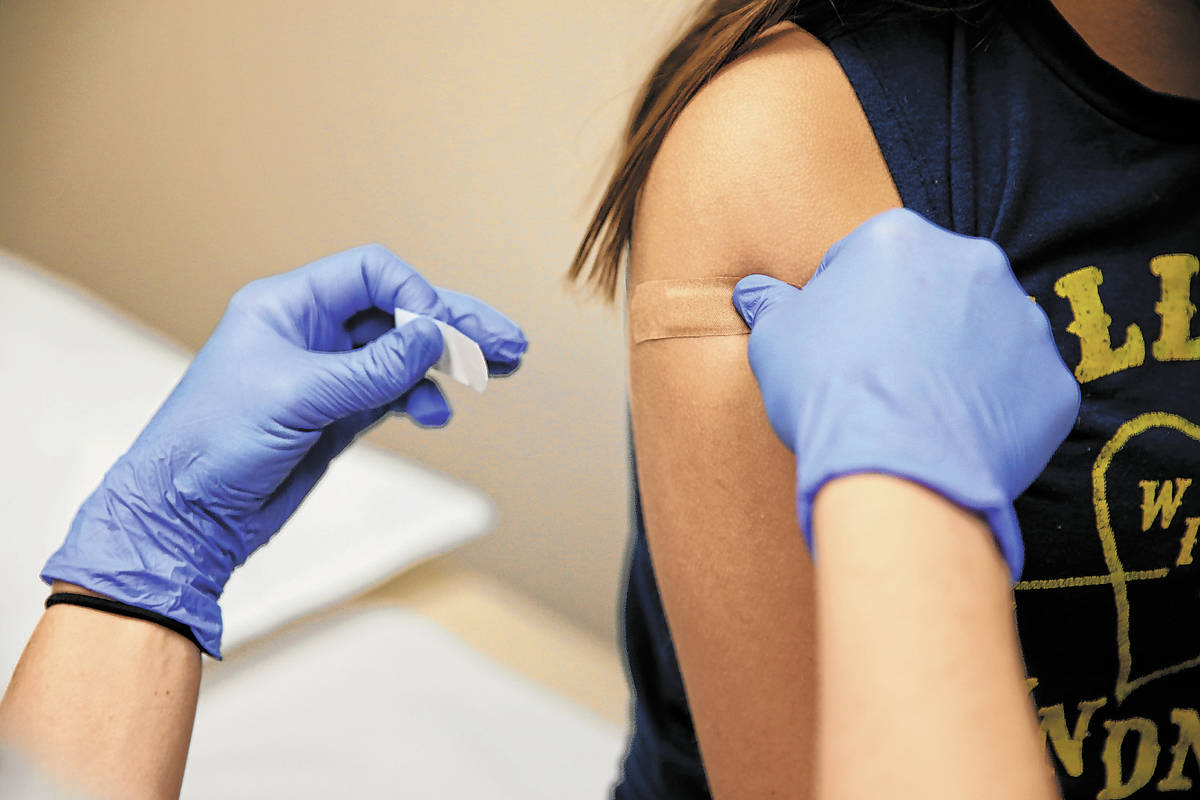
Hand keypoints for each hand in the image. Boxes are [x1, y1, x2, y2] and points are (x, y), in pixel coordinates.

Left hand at [41, 245, 527, 655]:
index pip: (373, 273)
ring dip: (450, 361)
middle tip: (510, 341)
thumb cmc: (214, 445)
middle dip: (456, 323)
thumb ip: (373, 367)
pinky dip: (422, 398)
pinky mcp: (337, 414)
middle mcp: (312, 331)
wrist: (186, 516)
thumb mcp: (298, 397)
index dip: (416, 295)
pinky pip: (395, 392)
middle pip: (400, 311)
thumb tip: (437, 335)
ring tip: (502, 369)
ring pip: (405, 353)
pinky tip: (437, 415)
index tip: (440, 333)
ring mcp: (328, 374)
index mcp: (289, 306)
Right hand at [731, 209, 1078, 577]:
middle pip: (933, 288)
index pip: (865, 260)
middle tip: (877, 377)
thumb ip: (770, 305)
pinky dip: (993, 409)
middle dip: (909, 324)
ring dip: (955, 361)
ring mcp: (1023, 321)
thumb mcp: (774, 341)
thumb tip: (751, 291)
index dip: (843, 305)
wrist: (896, 470)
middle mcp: (972, 263)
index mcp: (899, 238)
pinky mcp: (1052, 381)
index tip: (834, 345)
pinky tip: (953, 435)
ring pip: (983, 334)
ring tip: (916, 410)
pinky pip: (1019, 390)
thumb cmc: (827, 393)